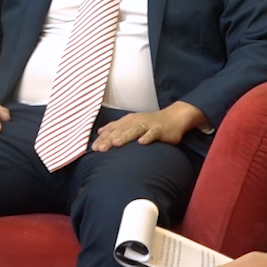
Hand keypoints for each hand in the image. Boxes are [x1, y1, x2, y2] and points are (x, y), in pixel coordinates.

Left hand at [91, 101, 206, 151]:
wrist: (173, 117)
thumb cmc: (150, 122)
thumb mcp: (131, 123)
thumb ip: (116, 127)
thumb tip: (100, 132)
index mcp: (127, 120)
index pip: (112, 129)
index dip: (102, 138)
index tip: (93, 148)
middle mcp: (136, 121)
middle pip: (120, 130)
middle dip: (109, 139)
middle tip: (100, 148)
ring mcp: (148, 124)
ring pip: (134, 130)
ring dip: (125, 136)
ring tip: (116, 143)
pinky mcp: (160, 129)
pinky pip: (153, 133)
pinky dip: (147, 137)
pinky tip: (142, 143)